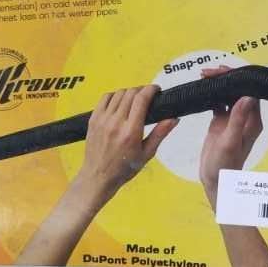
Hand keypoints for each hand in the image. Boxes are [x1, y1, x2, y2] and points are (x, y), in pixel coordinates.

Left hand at [75, 85, 177, 206]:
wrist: (98, 176)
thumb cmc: (124, 168)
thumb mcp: (147, 154)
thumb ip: (160, 133)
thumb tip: (174, 118)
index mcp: (131, 131)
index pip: (141, 99)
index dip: (150, 89)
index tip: (156, 90)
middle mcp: (116, 122)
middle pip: (130, 93)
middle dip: (141, 90)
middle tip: (147, 96)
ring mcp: (102, 120)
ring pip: (118, 93)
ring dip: (129, 92)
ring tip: (134, 100)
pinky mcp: (93, 119)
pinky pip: (104, 98)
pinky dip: (114, 95)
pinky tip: (119, 102)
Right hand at [199, 66, 262, 207]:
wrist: (214, 182)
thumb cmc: (223, 166)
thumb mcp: (229, 142)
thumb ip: (237, 119)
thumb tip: (247, 95)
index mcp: (253, 121)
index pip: (250, 91)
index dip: (238, 77)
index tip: (221, 71)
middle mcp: (246, 117)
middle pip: (240, 89)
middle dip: (226, 77)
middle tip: (207, 73)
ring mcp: (233, 119)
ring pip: (229, 94)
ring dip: (219, 84)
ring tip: (203, 77)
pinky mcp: (221, 122)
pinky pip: (219, 102)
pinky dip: (212, 94)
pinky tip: (202, 88)